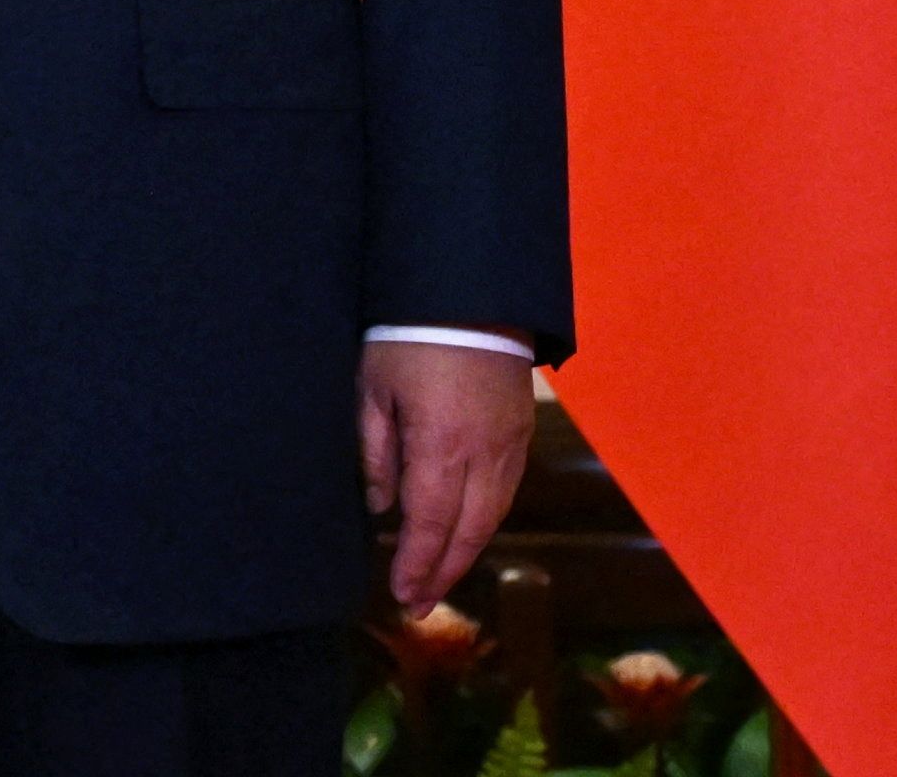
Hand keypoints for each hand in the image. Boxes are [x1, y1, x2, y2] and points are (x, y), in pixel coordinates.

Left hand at [361, 338, 535, 612]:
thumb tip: (381, 506)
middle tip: (418, 604)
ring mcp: (510, 445)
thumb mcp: (374, 388)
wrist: (472, 293)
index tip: (402, 594)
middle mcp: (485, 456)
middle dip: (443, 572)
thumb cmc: (408, 336)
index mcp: (442, 447)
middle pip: (468, 530)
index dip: (418, 564)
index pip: (431, 524)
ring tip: (440, 579)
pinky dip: (486, 520)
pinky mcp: (523, 431)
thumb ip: (377, 451)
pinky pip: (507, 490)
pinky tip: (468, 532)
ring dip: (466, 552)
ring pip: (493, 515)